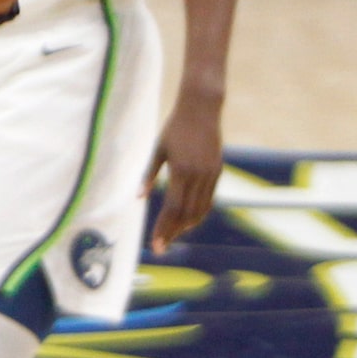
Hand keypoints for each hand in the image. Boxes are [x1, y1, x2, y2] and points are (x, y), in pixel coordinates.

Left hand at [147, 92, 224, 246]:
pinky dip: (199, 213)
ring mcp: (211, 174)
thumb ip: (148, 175)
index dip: (163, 228)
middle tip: (160, 247)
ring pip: (200, 209)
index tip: (155, 244)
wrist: (202, 109)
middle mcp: (198, 175)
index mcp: (181, 171)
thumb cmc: (174, 128)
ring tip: (172, 236)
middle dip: (173, 232)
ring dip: (186, 226)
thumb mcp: (158, 150)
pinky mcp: (217, 171)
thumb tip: (138, 198)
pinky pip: (209, 199)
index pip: (172, 208)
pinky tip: (188, 220)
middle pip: (186, 213)